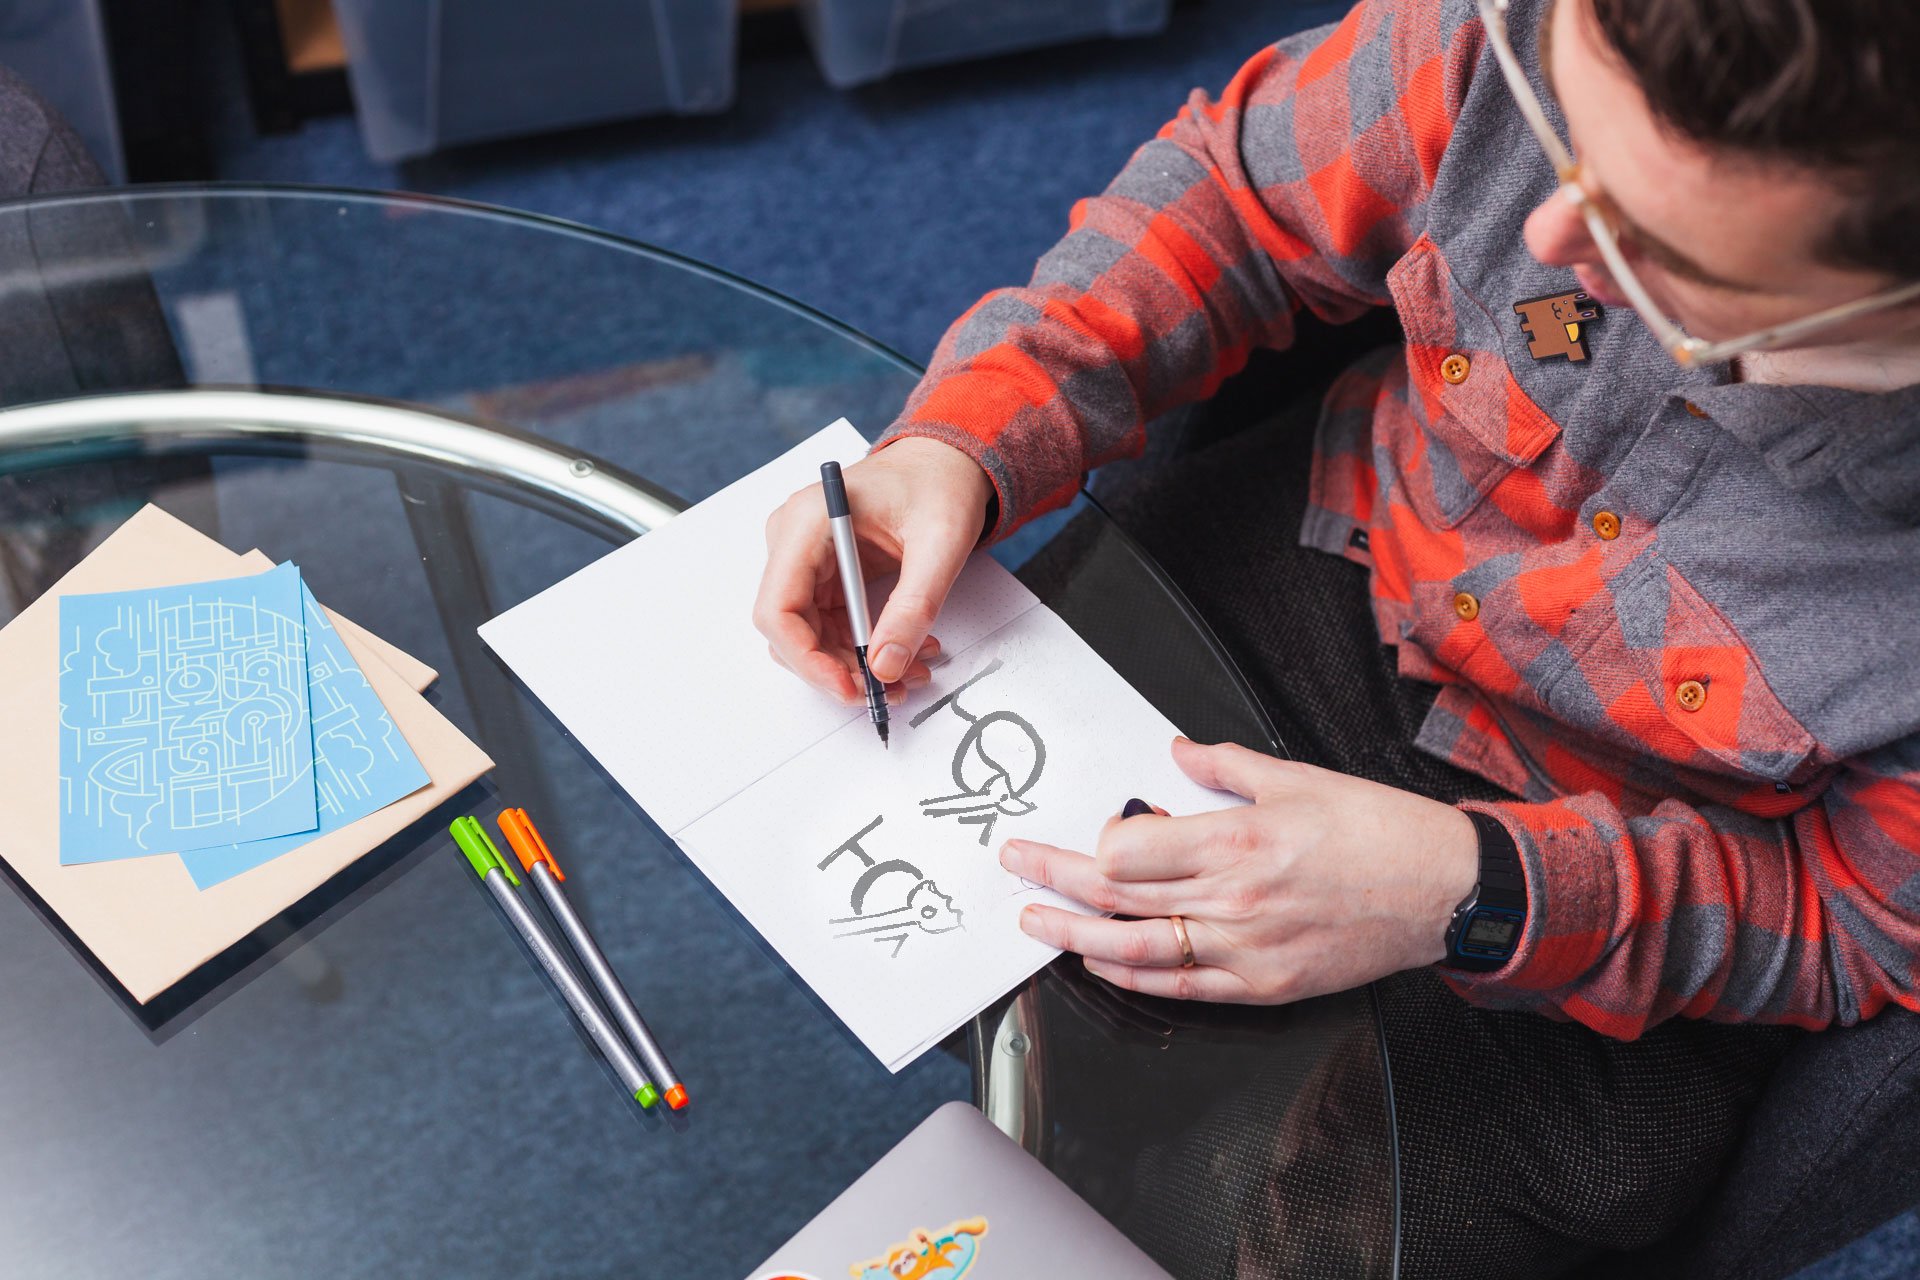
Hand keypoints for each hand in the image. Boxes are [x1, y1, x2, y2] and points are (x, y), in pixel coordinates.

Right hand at [753, 436, 994, 705]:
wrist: (943, 464)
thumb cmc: (940, 485)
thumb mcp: (942, 544)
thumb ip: (914, 606)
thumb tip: (887, 666)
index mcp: (810, 520)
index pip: (778, 607)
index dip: (806, 658)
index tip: (849, 686)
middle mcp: (793, 539)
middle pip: (788, 629)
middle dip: (835, 668)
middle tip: (888, 689)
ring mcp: (802, 558)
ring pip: (806, 635)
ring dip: (850, 664)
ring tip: (908, 671)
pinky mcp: (820, 574)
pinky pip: (825, 626)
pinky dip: (859, 649)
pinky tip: (899, 651)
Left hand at [1000, 738, 1480, 1002]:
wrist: (1444, 889)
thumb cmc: (1379, 832)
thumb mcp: (1298, 777)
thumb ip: (1225, 766)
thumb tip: (1178, 752)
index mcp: (1237, 839)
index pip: (1129, 850)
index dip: (1098, 842)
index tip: (1089, 832)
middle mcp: (1232, 898)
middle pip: (1118, 896)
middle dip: (1054, 880)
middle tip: (1016, 865)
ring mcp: (1244, 948)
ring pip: (1136, 949)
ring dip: (1074, 936)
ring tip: (1035, 922)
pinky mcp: (1262, 985)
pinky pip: (1179, 988)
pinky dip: (1131, 976)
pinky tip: (1099, 962)